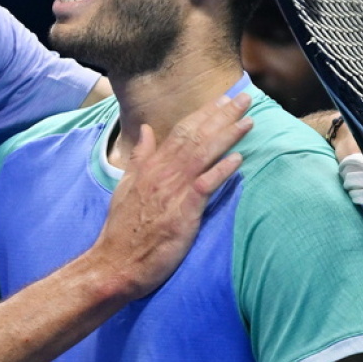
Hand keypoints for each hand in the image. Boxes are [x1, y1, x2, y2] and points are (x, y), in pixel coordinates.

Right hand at [91, 93, 252, 299]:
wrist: (115, 263)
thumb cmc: (123, 229)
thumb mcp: (126, 186)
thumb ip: (140, 157)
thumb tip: (146, 131)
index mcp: (151, 166)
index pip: (181, 131)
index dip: (204, 114)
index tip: (222, 100)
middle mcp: (162, 173)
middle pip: (196, 136)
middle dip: (222, 116)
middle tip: (244, 98)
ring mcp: (172, 191)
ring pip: (202, 155)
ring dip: (227, 135)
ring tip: (247, 121)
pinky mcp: (182, 213)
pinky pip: (204, 186)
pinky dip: (221, 171)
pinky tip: (237, 159)